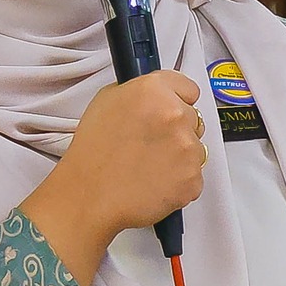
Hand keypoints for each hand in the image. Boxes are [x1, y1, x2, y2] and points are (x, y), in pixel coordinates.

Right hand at [49, 70, 204, 235]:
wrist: (89, 197)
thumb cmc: (92, 154)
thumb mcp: (106, 102)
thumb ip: (139, 92)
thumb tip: (155, 93)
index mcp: (154, 91)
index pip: (188, 88)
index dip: (177, 100)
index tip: (169, 110)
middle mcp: (175, 115)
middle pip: (193, 119)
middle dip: (176, 130)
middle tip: (149, 144)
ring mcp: (188, 148)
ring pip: (195, 148)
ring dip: (179, 156)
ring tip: (147, 165)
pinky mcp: (193, 178)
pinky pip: (193, 176)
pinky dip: (178, 181)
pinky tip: (153, 181)